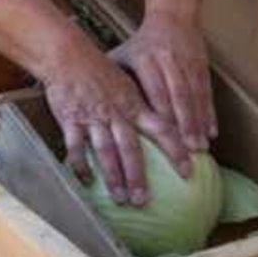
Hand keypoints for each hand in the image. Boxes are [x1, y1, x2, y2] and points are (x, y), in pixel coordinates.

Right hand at [38, 37, 188, 206]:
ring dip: (113, 176)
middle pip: (131, 148)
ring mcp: (94, 117)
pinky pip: (76, 147)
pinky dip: (81, 165)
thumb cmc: (99, 71)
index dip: (176, 150)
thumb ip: (140, 106)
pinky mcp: (72, 120)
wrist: (68, 56)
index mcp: (134, 104)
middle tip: (144, 200)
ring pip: (105, 151)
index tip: (189, 170)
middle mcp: (116, 113)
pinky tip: (87, 181)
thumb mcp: (126, 85)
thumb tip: (163, 125)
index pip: (162, 129)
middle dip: (138, 176)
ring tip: (121, 198)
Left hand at [109, 14, 216, 172]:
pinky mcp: (202, 67)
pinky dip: (210, 113)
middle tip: (186, 151)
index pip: (154, 90)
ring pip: (194, 96)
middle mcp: (168, 61)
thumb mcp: (123, 56)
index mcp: (145, 59)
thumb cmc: (142, 45)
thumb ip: (111, 80)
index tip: (163, 138)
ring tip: (200, 148)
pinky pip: (206, 93)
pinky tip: (212, 132)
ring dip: (198, 123)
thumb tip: (89, 109)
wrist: (173, 18)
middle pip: (177, 96)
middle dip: (183, 125)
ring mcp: (187, 64)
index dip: (161, 114)